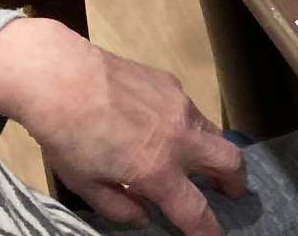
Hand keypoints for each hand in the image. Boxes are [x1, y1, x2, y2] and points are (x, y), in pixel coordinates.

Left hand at [0, 18, 243, 235]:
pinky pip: (190, 110)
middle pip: (230, 162)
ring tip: (194, 157)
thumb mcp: (85, 185)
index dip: (207, 229)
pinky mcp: (172, 83)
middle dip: (235, 182)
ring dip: (211, 151)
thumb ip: (120, 206)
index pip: (195, 210)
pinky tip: (159, 124)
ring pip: (214, 132)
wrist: (62, 77)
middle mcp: (179, 138)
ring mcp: (180, 106)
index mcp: (157, 170)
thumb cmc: (67, 135)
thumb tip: (144, 214)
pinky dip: (186, 125)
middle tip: (228, 191)